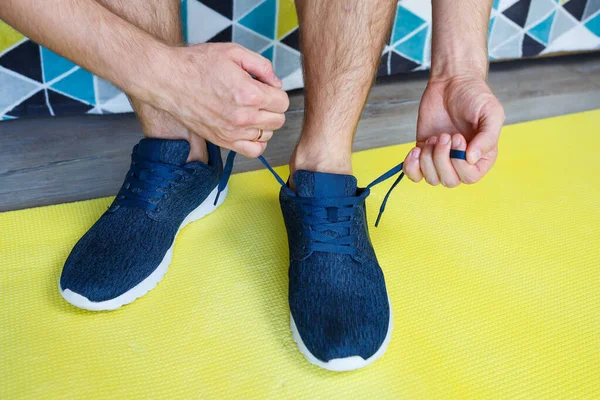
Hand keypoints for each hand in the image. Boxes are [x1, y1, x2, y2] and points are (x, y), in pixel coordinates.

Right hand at [148, 43, 289, 157]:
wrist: (169, 80)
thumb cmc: (198, 64)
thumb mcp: (234, 52)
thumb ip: (262, 66)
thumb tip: (276, 84)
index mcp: (249, 94)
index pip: (283, 102)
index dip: (276, 92)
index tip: (264, 87)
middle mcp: (243, 117)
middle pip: (279, 120)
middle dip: (273, 107)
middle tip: (258, 97)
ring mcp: (232, 132)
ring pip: (268, 135)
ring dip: (264, 123)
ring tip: (249, 111)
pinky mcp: (222, 141)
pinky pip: (254, 151)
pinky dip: (256, 142)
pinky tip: (248, 129)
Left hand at [403, 75, 504, 186]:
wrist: (452, 82)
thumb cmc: (475, 97)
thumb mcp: (491, 114)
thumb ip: (488, 138)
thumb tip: (472, 160)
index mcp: (481, 158)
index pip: (469, 177)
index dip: (459, 162)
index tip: (458, 138)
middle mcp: (461, 162)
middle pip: (449, 181)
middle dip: (442, 159)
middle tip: (444, 135)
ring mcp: (441, 159)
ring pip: (431, 178)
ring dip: (428, 159)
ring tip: (434, 137)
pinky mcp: (423, 152)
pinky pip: (414, 173)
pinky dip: (411, 166)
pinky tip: (416, 150)